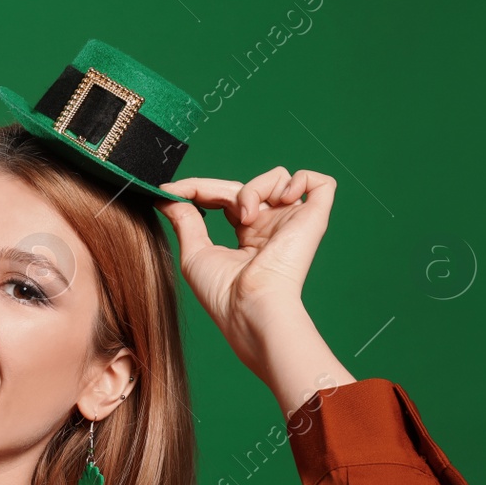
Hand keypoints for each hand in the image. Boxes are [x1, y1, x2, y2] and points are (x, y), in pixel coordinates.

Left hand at [152, 168, 336, 347]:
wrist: (249, 307)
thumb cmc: (222, 293)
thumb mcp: (194, 252)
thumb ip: (184, 220)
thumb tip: (168, 196)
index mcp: (248, 235)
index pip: (226, 198)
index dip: (198, 188)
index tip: (168, 190)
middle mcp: (272, 225)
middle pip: (244, 185)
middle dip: (212, 188)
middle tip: (186, 194)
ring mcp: (292, 220)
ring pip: (276, 177)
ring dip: (252, 189)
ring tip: (245, 218)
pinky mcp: (314, 218)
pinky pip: (318, 182)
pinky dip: (298, 180)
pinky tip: (280, 200)